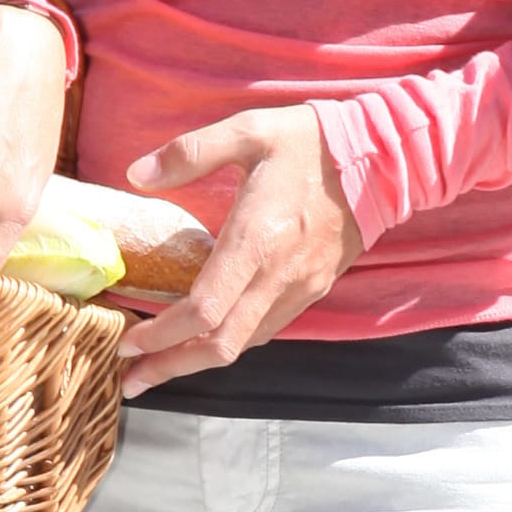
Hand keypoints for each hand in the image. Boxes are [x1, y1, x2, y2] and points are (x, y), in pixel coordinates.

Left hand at [113, 103, 359, 389]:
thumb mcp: (248, 130)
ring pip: (244, 345)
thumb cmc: (311, 142)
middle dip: (171, 367)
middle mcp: (278, 276)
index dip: (161, 335)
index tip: (128, 341)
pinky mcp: (312, 289)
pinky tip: (207, 338)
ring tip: (160, 366)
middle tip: (132, 380)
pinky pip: (265, 329)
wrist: (383, 159)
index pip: (203, 310)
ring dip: (198, 362)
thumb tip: (137, 174)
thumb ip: (189, 152)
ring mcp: (299, 288)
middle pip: (220, 345)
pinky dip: (230, 342)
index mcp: (256, 240)